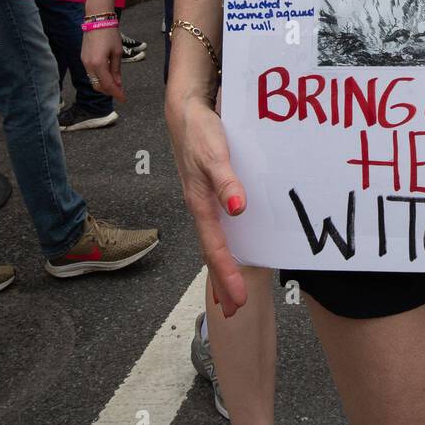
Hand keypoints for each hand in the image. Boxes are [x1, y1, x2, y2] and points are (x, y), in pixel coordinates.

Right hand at [81, 23, 124, 102]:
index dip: (116, 93)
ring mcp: (84, 62)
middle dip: (109, 91)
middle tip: (120, 92)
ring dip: (104, 85)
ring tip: (115, 85)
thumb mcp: (117, 53)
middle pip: (98, 86)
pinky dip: (99, 78)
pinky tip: (107, 76)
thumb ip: (116, 70)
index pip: (108, 85)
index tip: (123, 99)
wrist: (97, 20)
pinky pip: (90, 73)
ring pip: (93, 81)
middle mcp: (89, 65)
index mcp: (99, 64)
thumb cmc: (110, 34)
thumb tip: (118, 83)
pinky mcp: (83, 58)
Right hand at [166, 97, 248, 315]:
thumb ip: (226, 181)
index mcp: (200, 204)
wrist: (185, 112)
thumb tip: (237, 209)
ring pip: (214, 243)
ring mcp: (204, 202)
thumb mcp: (214, 154)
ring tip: (232, 294)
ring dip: (223, 268)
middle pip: (212, 252)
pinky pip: (218, 229)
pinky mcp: (210, 193)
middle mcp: (201, 208)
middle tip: (234, 312)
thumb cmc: (200, 132)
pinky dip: (223, 248)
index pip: (215, 247)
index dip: (227, 274)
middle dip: (223, 282)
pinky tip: (233, 252)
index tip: (238, 299)